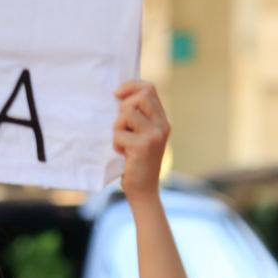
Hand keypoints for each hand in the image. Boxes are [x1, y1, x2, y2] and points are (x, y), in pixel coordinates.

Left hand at [113, 80, 169, 202]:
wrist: (144, 191)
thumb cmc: (136, 162)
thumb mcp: (140, 135)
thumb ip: (136, 117)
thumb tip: (117, 95)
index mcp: (162, 120)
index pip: (149, 89)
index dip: (132, 86)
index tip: (117, 94)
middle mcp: (162, 125)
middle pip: (140, 96)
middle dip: (123, 107)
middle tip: (121, 125)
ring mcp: (154, 135)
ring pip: (127, 113)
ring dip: (117, 127)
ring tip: (121, 142)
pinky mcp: (143, 146)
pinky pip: (119, 133)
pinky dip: (115, 143)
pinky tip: (122, 154)